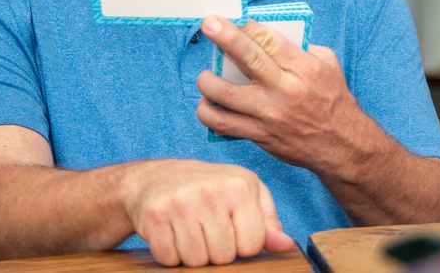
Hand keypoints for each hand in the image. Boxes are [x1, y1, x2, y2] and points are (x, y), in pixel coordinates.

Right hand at [125, 159, 294, 266]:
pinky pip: (169, 259)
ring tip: (190, 229)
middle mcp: (212, 191)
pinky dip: (169, 253)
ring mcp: (181, 202)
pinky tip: (171, 232)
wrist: (156, 178)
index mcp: (240, 185)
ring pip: (196, 261)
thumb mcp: (245, 194)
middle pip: (224, 256)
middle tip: (207, 228)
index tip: (231, 228)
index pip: (252, 245)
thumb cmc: (209, 188)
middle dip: (216, 250)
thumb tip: (285, 244)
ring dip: (192, 254)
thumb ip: (267, 221)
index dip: (242, 244)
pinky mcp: (154, 215)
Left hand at [196, 16, 369, 169]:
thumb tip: (271, 34)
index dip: (247, 26)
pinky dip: (208, 112)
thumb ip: (302, 48)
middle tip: (208, 24)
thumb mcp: (328, 65)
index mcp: (304, 68)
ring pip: (225, 94)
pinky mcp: (260, 135)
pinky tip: (208, 104)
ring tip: (206, 77)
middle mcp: (285, 89)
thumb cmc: (334, 100)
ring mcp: (269, 114)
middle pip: (247, 58)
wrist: (341, 144)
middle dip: (224, 37)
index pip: (269, 40)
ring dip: (207, 81)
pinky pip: (223, 124)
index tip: (232, 18)